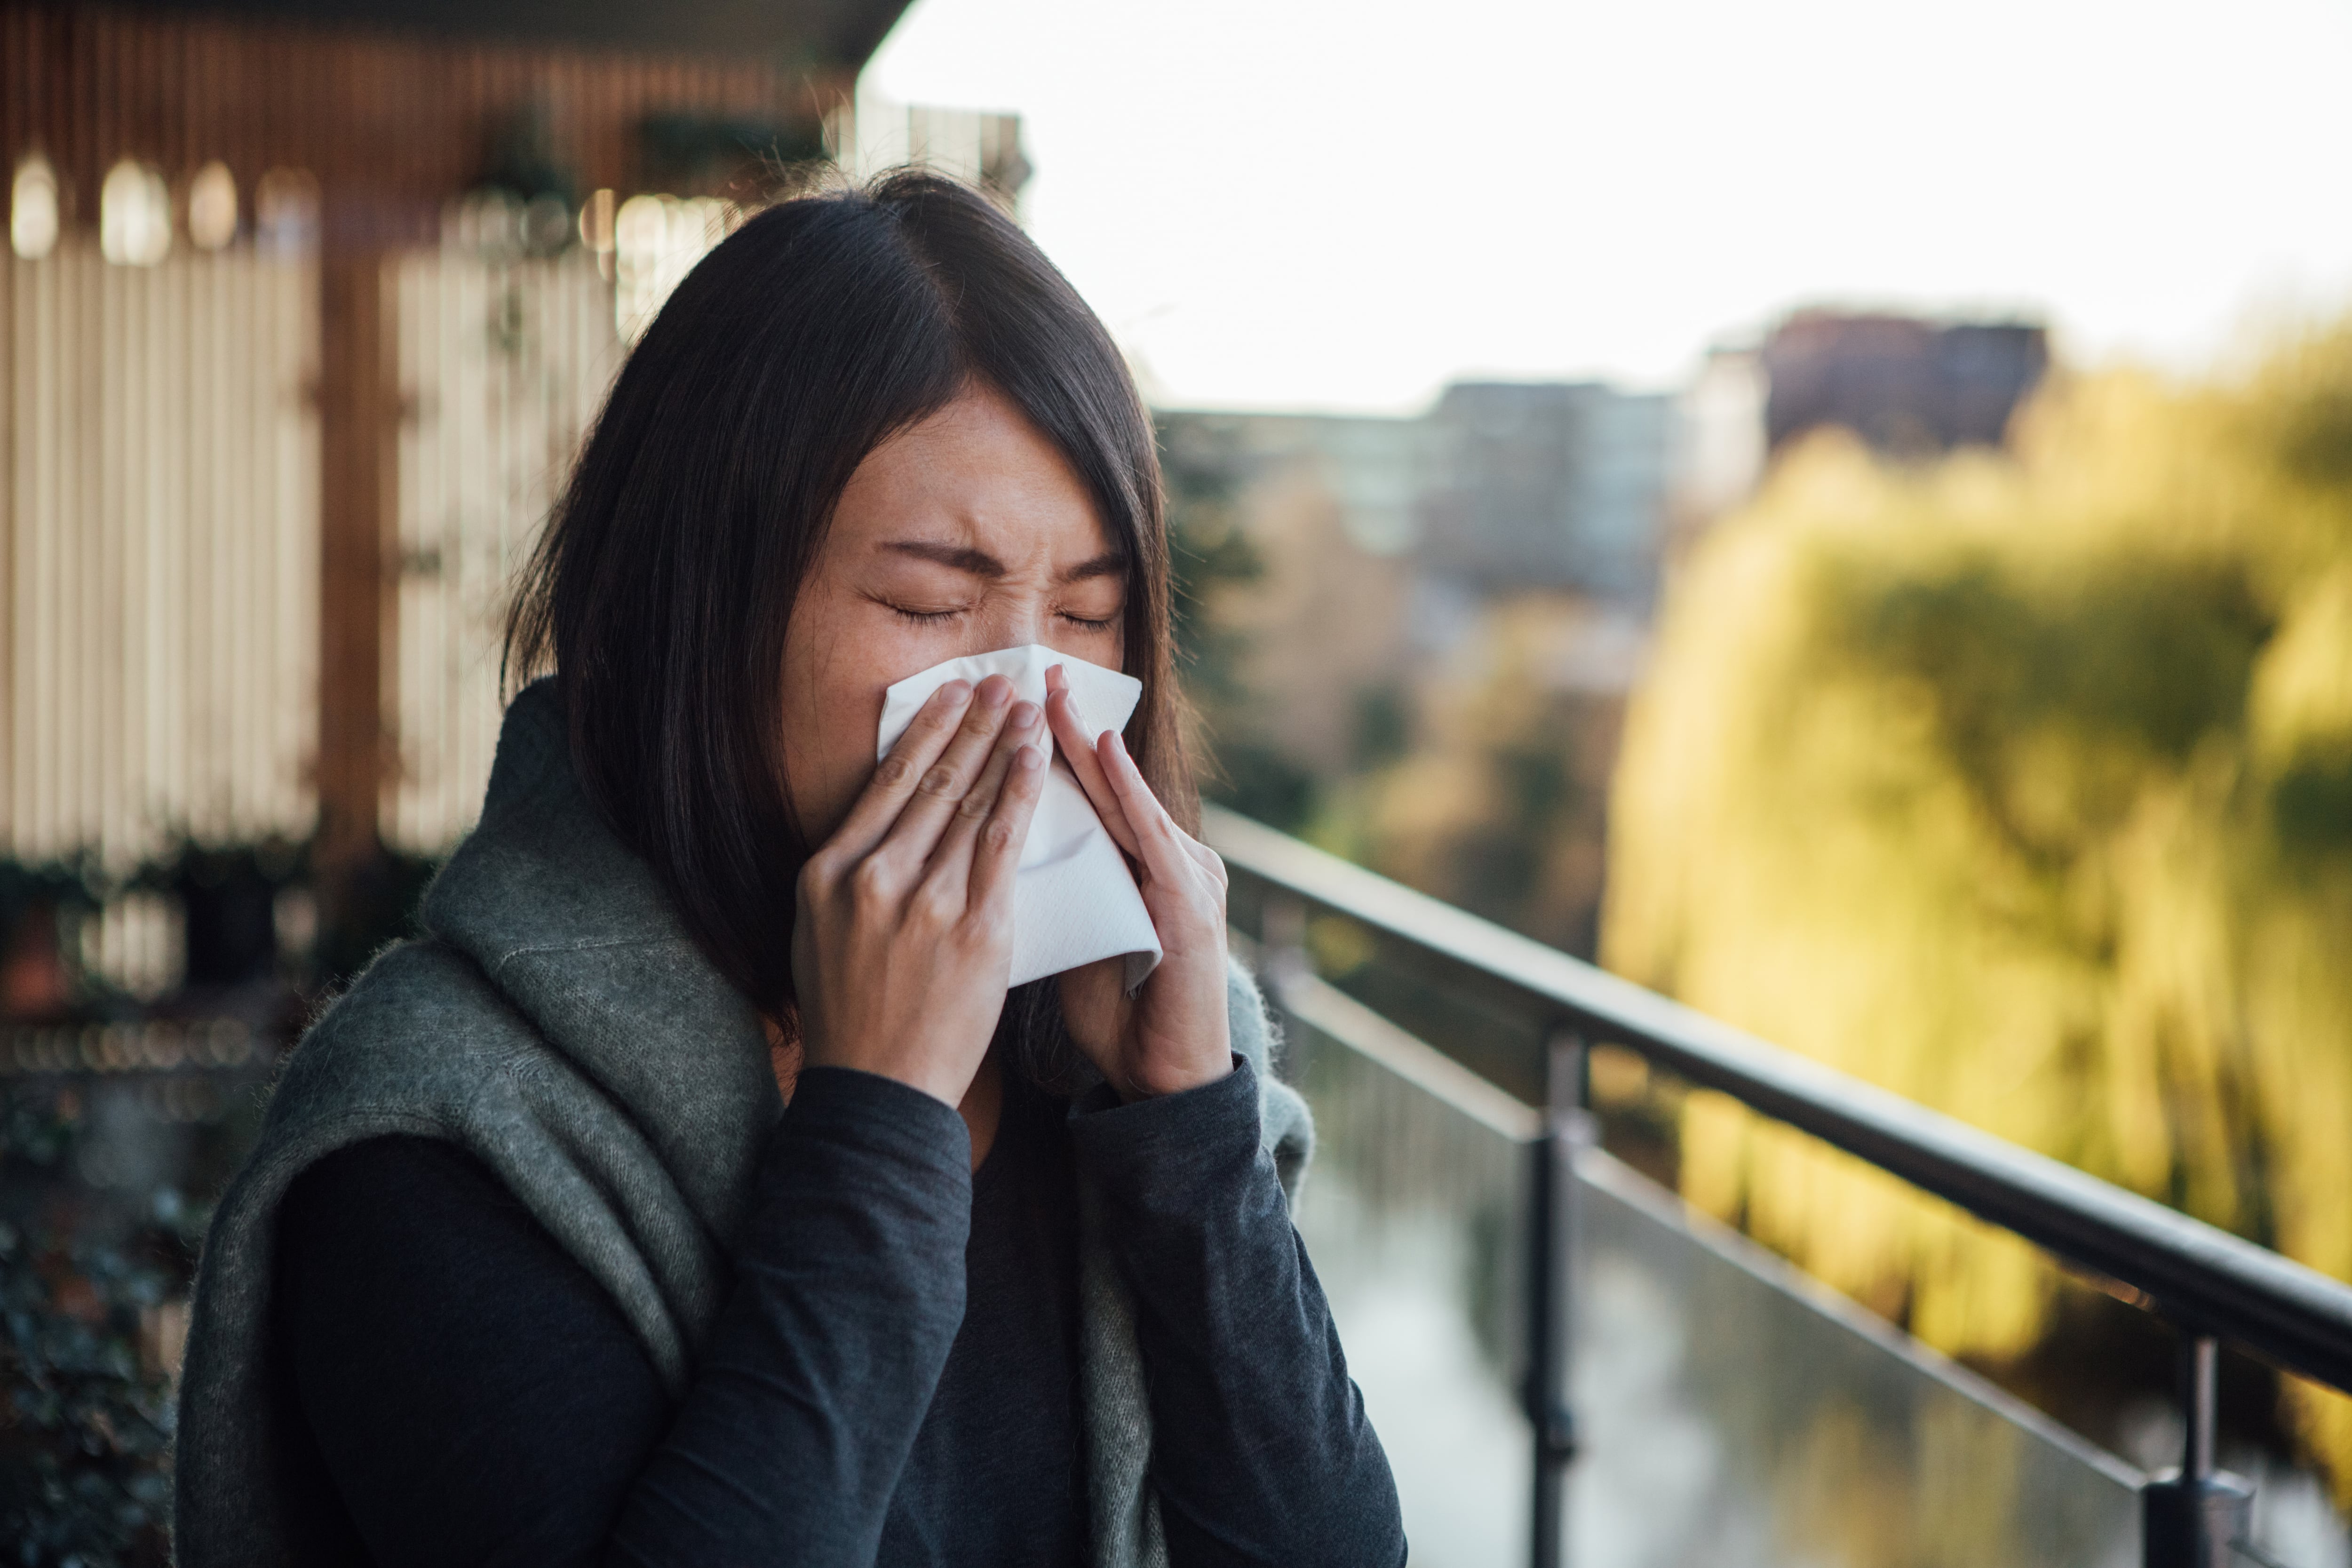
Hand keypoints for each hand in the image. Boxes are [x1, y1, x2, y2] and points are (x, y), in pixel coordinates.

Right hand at [791, 675, 1045, 1106]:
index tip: (952, 695)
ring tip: (1025, 708)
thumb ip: (848, 875)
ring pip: (969, 804)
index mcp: (827, 873)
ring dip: (1000, 746)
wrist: (879, 1089)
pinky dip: (1018, 794)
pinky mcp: (973, 930)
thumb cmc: (849, 1014)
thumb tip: (879, 820)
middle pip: (931, 783)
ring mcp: (923, 902)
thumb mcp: (818, 932)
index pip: (885, 784)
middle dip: (971, 725)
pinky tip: (1034, 761)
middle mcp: (871, 878)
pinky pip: (1001, 845)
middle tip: (1001, 682)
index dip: (926, 733)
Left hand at [1045, 665, 1232, 1099]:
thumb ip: (1051, 897)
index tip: (1015, 703)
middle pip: (1111, 784)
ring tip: (1058, 698)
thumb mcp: (1073, 941)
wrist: (1166, 1079)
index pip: (1091, 798)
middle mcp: (1169, 861)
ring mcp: (1186, 878)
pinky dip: (1128, 792)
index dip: (1053, 749)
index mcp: (1139, 869)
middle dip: (1071, 727)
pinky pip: (1152, 837)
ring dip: (1092, 745)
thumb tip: (991, 860)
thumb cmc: (1119, 1015)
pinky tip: (1104, 754)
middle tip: (1035, 672)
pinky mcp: (1190, 905)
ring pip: (1129, 799)